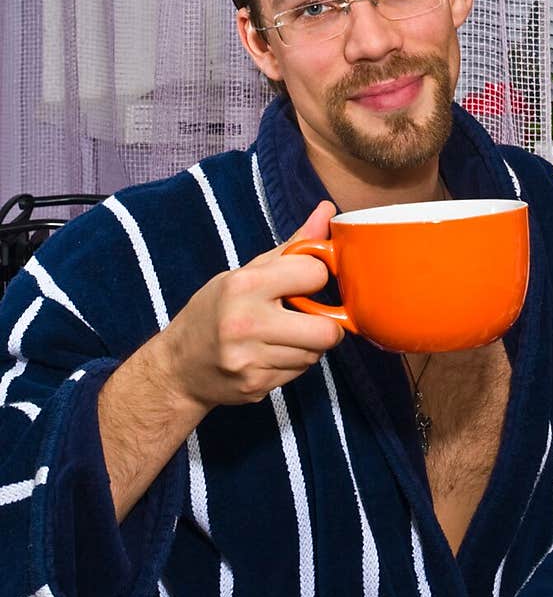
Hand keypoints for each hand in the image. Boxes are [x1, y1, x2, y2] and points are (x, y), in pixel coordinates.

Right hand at [153, 200, 343, 411]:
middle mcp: (246, 323)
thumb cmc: (214, 310)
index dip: (316, 276)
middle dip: (327, 324)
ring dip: (308, 345)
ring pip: (315, 354)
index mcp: (244, 285)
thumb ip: (293, 246)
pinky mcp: (255, 386)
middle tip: (311, 318)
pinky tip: (271, 354)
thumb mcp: (246, 272)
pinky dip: (293, 363)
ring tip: (284, 335)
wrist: (178, 366)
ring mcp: (250, 360)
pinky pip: (299, 373)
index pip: (315, 274)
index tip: (304, 281)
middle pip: (326, 330)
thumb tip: (329, 210)